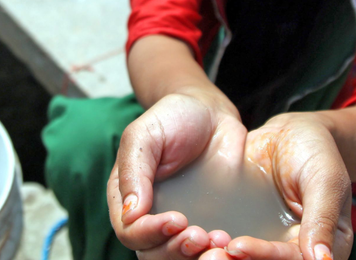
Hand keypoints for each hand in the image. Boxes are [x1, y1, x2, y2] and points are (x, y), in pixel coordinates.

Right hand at [110, 91, 245, 259]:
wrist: (211, 111)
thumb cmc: (173, 116)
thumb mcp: (145, 135)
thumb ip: (134, 172)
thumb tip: (130, 215)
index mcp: (127, 197)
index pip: (130, 232)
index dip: (150, 234)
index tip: (176, 220)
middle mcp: (150, 215)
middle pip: (152, 253)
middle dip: (175, 250)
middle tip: (200, 235)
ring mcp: (180, 222)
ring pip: (178, 257)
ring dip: (196, 256)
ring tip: (218, 240)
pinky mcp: (207, 222)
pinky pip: (206, 249)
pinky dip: (216, 251)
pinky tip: (229, 240)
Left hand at [212, 113, 352, 259]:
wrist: (292, 133)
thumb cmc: (318, 151)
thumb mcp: (325, 180)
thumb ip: (322, 219)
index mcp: (324, 248)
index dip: (265, 256)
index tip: (237, 247)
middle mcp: (296, 251)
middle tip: (210, 252)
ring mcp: (270, 241)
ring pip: (244, 258)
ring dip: (220, 255)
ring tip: (198, 243)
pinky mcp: (248, 229)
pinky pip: (231, 241)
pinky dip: (213, 242)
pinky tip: (193, 234)